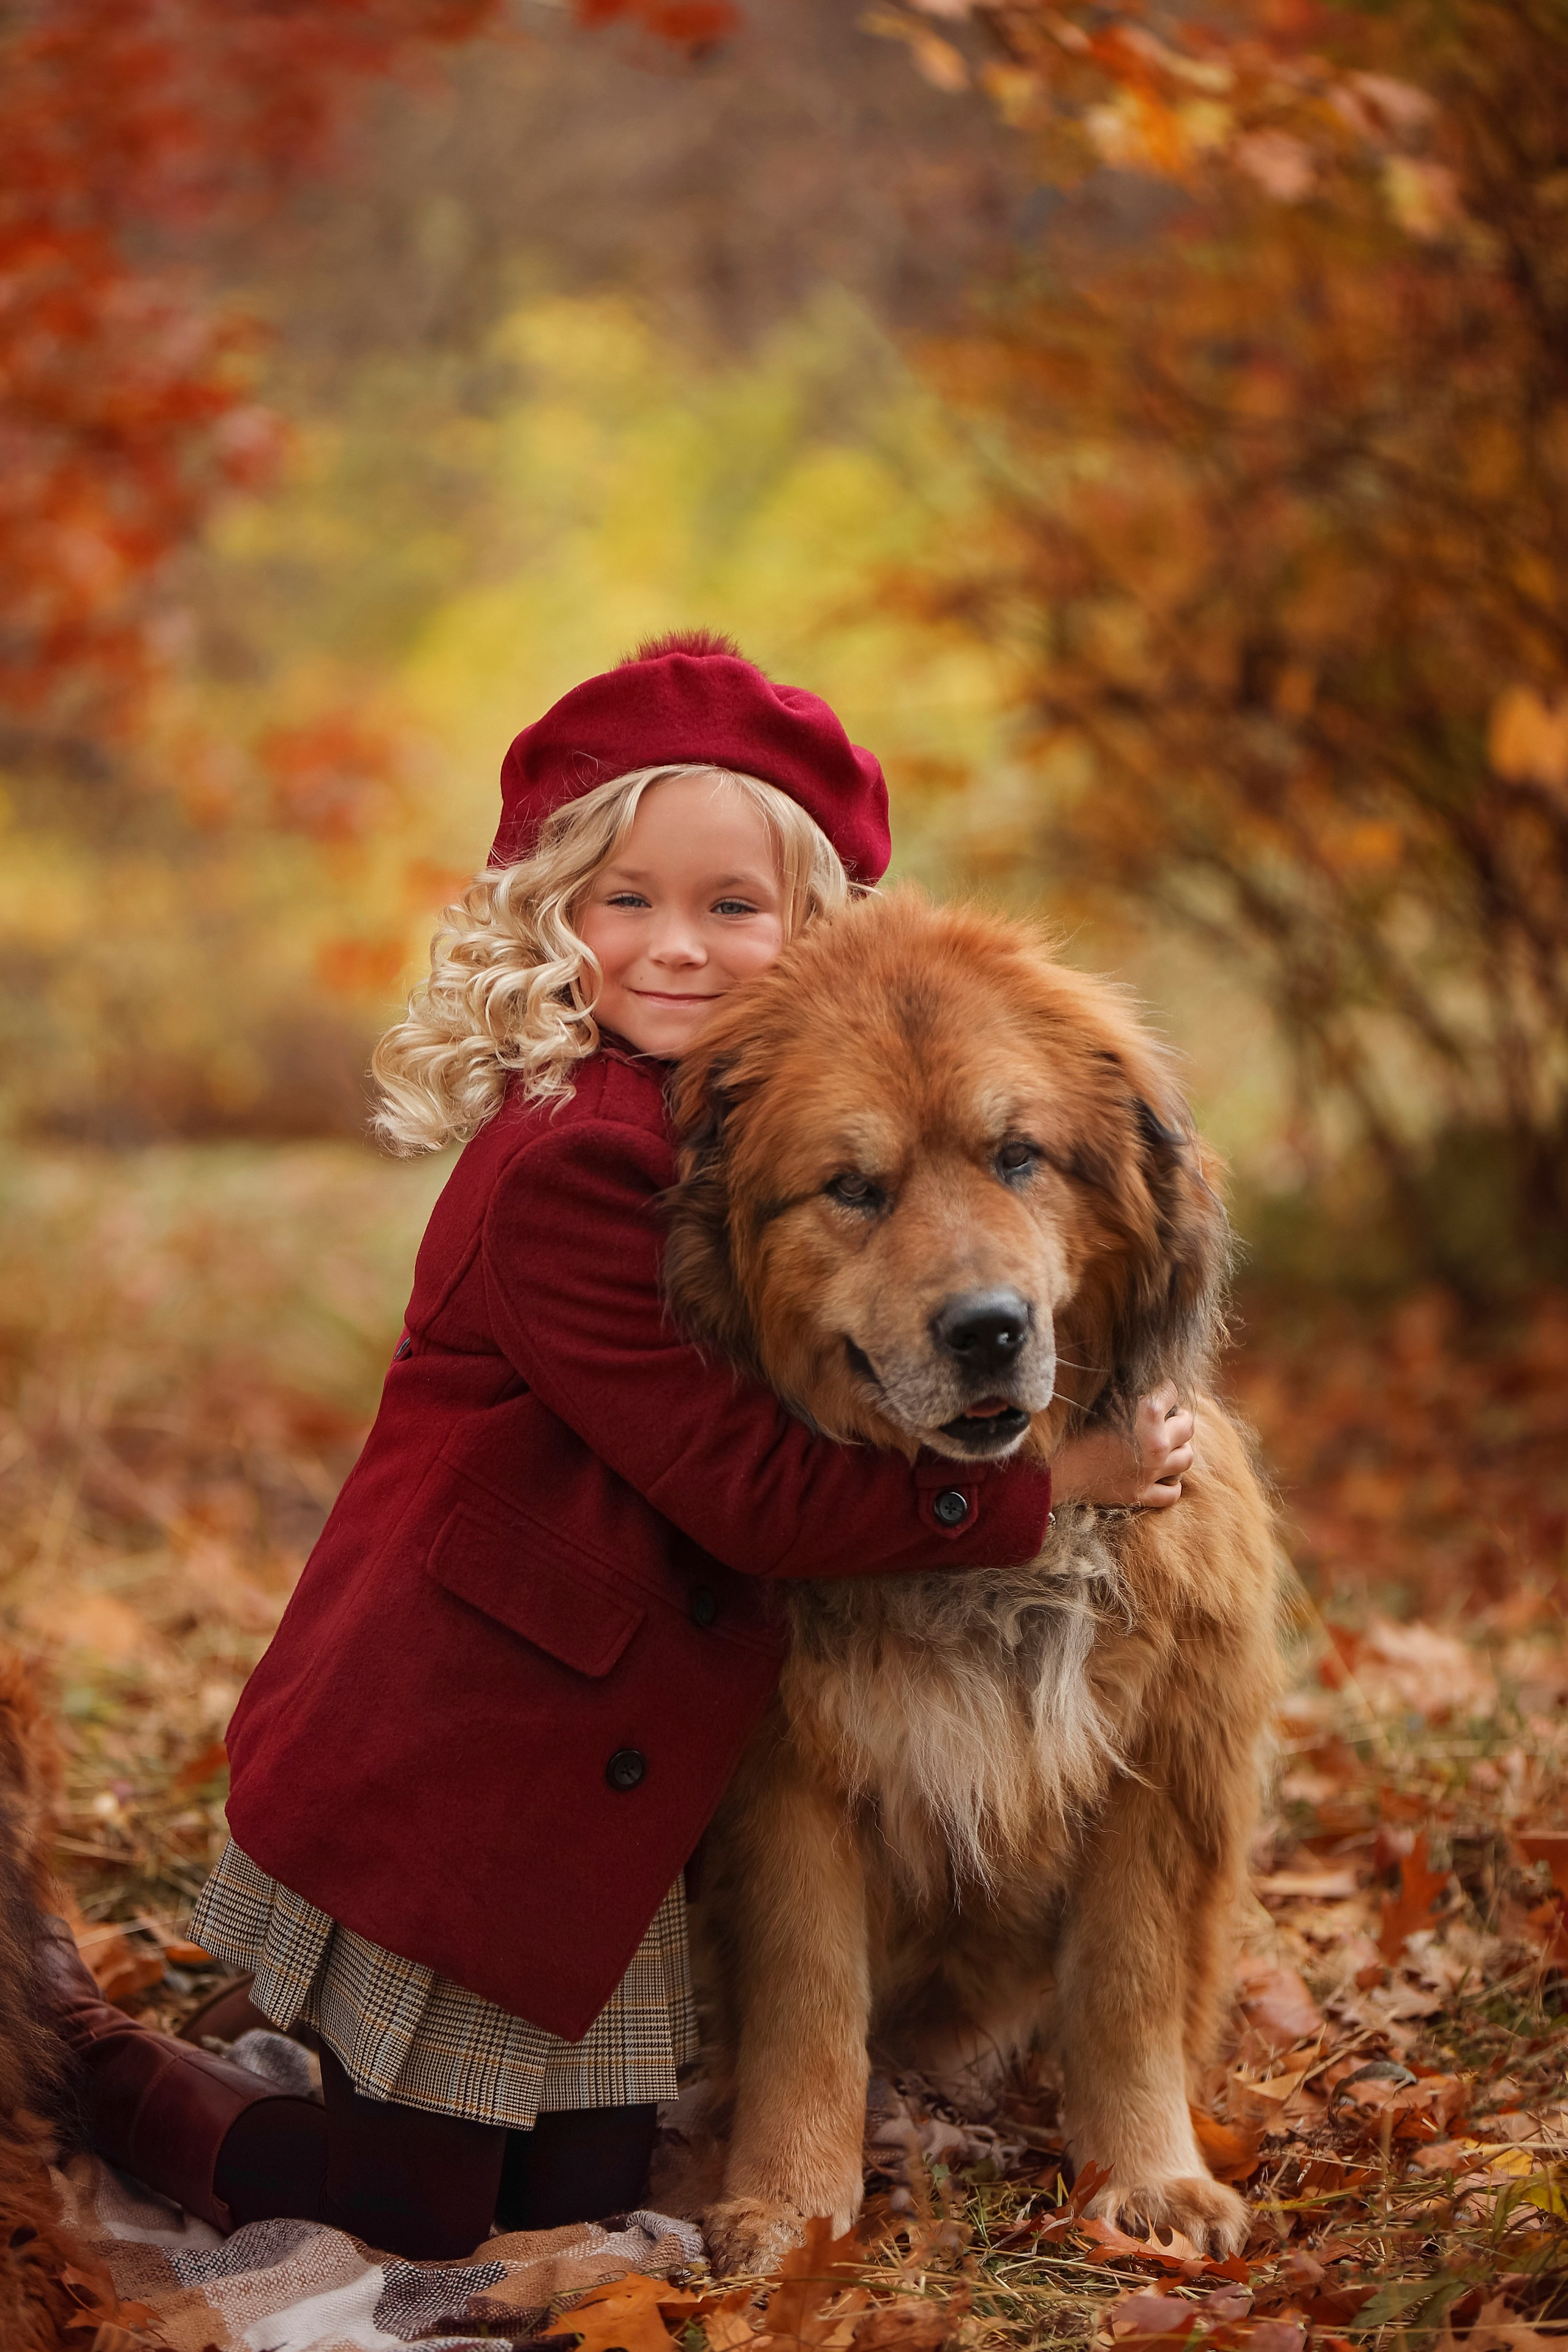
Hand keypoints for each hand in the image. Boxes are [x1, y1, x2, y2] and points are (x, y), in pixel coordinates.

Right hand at [1050, 1383, 1195, 1509]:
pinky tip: (1166, 1476)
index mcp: (1148, 1415)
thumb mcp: (1102, 1398)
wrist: (1058, 1466)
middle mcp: (1156, 1444)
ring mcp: (1151, 1472)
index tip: (1162, 1389)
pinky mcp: (1141, 1494)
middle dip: (1182, 1416)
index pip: (1171, 1393)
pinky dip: (1172, 1484)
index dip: (1166, 1388)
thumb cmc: (1075, 1427)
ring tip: (1173, 1443)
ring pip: (1186, 1458)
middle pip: (1187, 1426)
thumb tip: (1139, 1380)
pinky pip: (1171, 1493)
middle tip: (1174, 1415)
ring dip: (1182, 1447)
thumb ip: (1126, 1390)